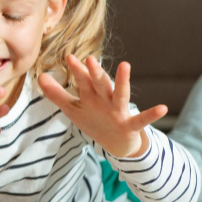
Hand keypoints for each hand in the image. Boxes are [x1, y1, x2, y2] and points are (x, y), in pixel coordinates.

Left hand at [38, 55, 166, 157]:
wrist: (117, 144)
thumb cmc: (95, 121)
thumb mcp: (74, 109)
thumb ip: (57, 94)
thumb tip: (39, 78)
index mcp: (93, 96)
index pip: (84, 82)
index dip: (77, 71)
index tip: (68, 57)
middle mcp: (107, 100)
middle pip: (100, 84)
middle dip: (95, 73)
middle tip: (90, 59)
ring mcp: (120, 111)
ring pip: (120, 95)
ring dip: (122, 82)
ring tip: (125, 66)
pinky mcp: (131, 125)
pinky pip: (142, 120)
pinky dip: (152, 114)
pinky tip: (163, 108)